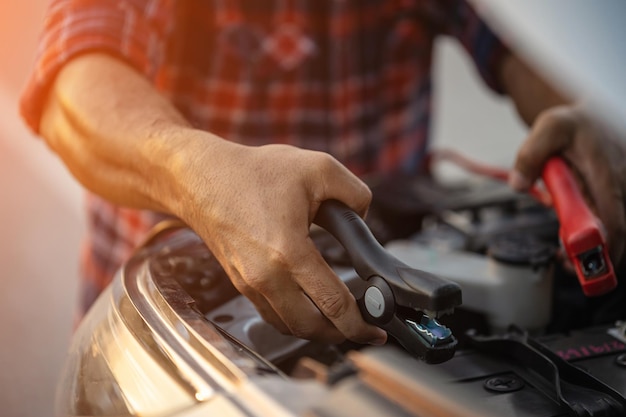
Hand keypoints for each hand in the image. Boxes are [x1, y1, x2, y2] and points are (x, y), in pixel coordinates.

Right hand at [174, 137, 387, 344]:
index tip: (376, 329)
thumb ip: (355, 194)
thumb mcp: (318, 168)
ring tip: (338, 322)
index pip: (332, 303)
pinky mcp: (239, 281)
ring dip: (316, 330)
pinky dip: (293, 319)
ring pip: (288, 325)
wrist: (201, 177)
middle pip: (310, 327)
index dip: (359, 322)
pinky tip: (307, 307)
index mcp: (288, 251)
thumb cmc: (253, 172)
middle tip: (361, 329)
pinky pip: (270, 314)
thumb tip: (363, 218)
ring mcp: (249, 283)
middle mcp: (265, 275)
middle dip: (341, 334)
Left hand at [509, 104, 625, 268]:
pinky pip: (607, 221)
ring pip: (612, 228)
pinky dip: (589, 234)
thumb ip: (530, 155)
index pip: (612, 215)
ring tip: (565, 259)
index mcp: (606, 170)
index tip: (584, 259)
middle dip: (593, 252)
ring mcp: (618, 190)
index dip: (603, 243)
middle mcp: (619, 183)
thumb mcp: (547, 128)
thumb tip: (518, 183)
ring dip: (589, 245)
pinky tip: (569, 240)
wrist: (589, 117)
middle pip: (616, 229)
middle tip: (568, 266)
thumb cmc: (572, 123)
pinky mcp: (613, 197)